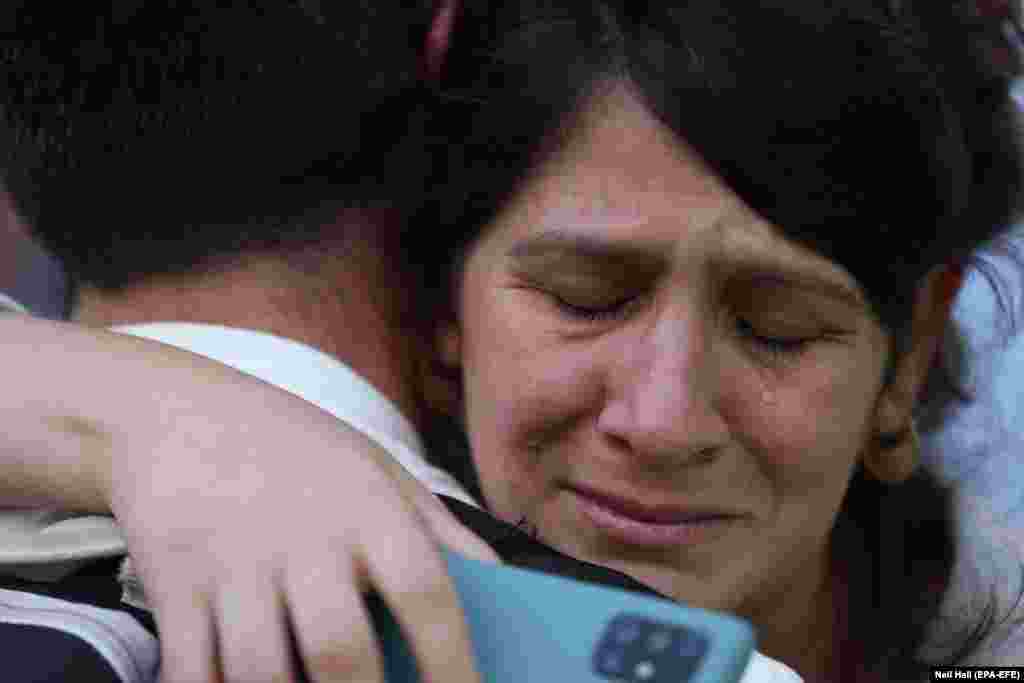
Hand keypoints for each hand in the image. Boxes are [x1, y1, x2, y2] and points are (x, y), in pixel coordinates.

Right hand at [100, 361, 495, 682]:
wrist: (174, 409)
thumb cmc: (294, 447)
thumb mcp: (376, 465)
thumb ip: (435, 524)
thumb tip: (496, 583)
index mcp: (365, 505)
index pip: (424, 590)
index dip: (452, 659)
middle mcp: (301, 534)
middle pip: (339, 648)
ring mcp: (232, 561)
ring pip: (260, 670)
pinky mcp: (173, 583)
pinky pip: (190, 668)